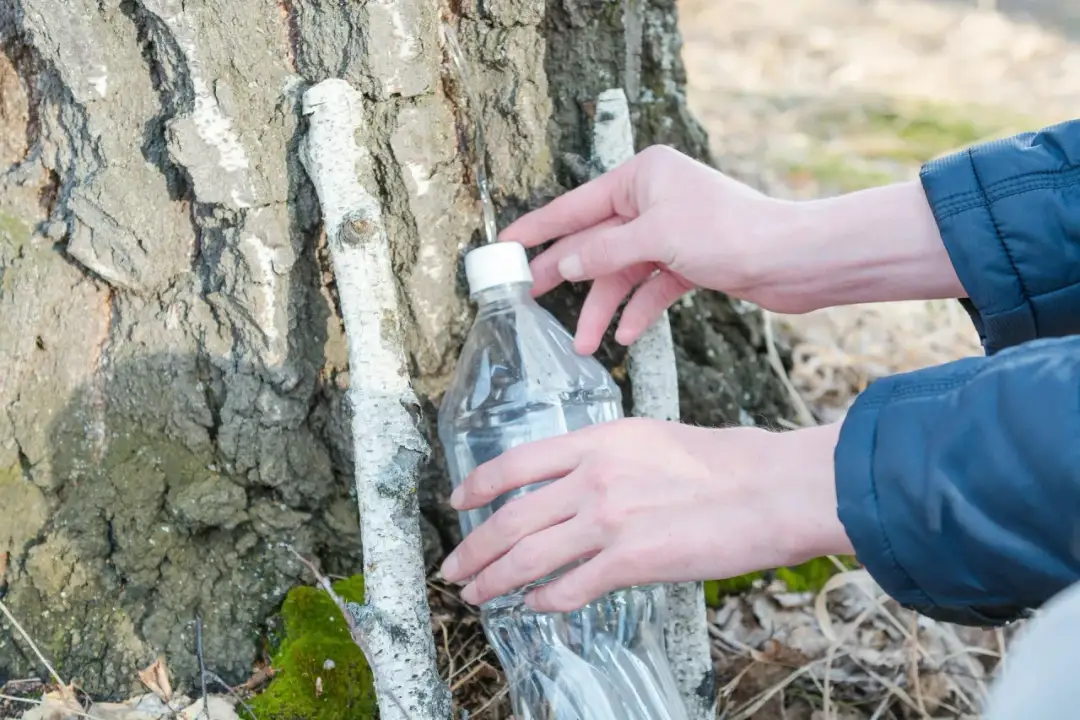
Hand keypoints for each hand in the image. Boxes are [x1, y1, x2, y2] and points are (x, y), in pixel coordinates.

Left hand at [439, 419, 853, 611]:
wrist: (769, 488)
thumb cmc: (724, 463)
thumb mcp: (651, 440)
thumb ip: (605, 459)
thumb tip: (576, 485)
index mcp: (597, 442)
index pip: (515, 464)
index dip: (477, 486)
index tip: (460, 503)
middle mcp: (592, 478)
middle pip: (510, 518)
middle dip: (473, 548)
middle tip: (454, 567)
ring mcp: (608, 520)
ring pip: (527, 557)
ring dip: (494, 580)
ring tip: (476, 594)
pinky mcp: (630, 561)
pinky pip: (568, 588)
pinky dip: (544, 601)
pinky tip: (534, 607)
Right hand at [500, 145, 963, 354]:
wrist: (795, 260)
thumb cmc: (730, 233)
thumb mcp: (656, 239)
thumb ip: (604, 251)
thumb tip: (566, 262)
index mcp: (642, 177)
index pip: (575, 205)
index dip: (538, 228)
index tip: (505, 245)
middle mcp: (654, 200)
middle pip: (595, 241)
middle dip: (567, 276)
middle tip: (530, 301)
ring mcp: (671, 232)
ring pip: (622, 272)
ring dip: (603, 307)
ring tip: (583, 345)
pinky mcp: (689, 261)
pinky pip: (650, 288)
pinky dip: (637, 311)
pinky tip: (624, 336)